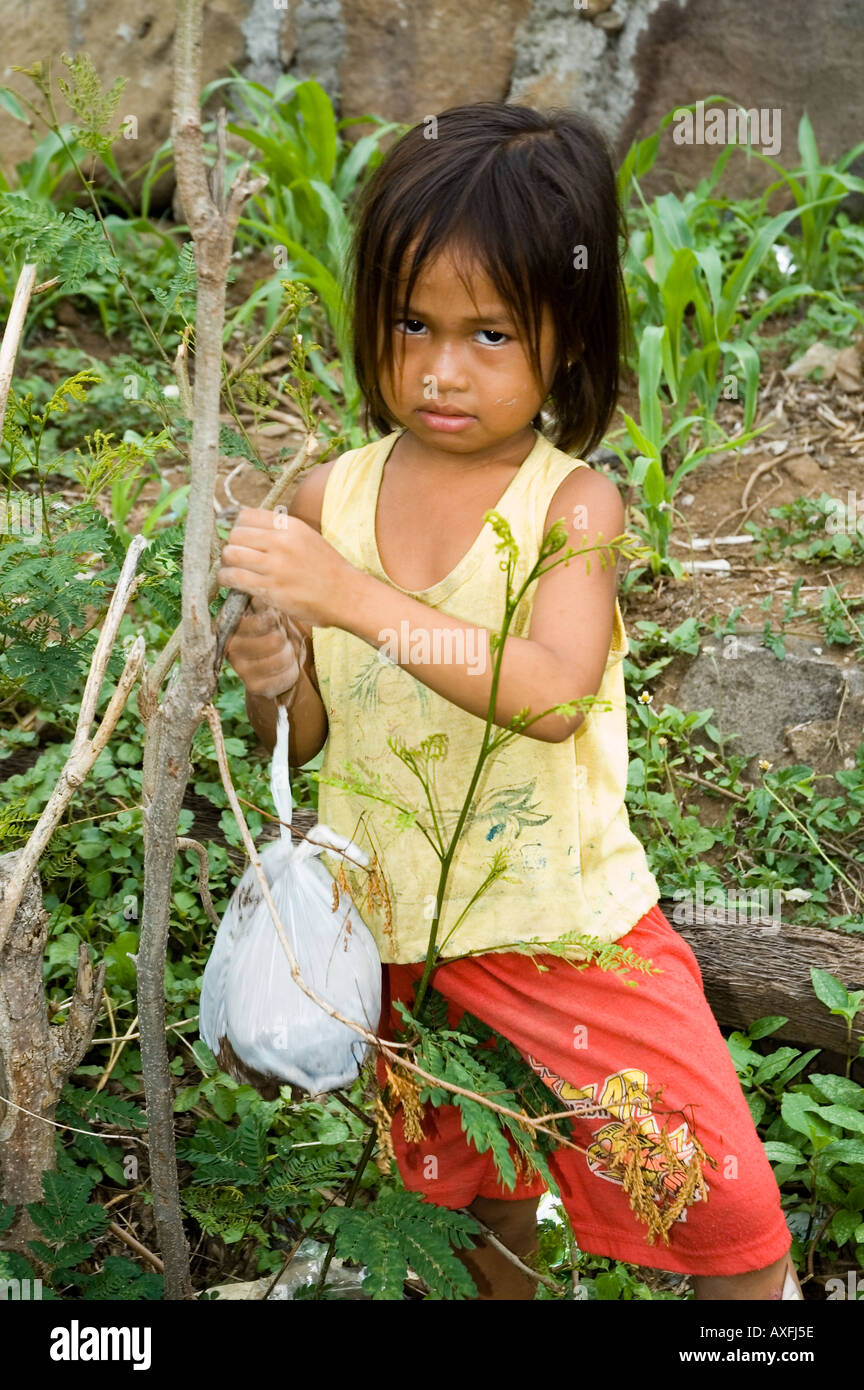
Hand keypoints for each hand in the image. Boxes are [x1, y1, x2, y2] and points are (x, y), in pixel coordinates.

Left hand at [218, 509, 351, 627]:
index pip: (247, 515)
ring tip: (232, 570)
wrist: (347, 595)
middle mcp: (281, 541)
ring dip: (227, 563)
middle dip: (232, 546)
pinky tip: (230, 582)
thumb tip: (250, 530)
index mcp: (291, 525)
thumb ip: (281, 532)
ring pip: (231, 554)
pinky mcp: (271, 588)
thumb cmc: (328, 569)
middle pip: (236, 534)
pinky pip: (235, 577)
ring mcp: (275, 565)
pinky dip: (226, 579)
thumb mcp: (308, 538)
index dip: (240, 527)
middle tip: (237, 557)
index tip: (242, 539)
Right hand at [224, 595, 303, 699]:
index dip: (271, 620)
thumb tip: (258, 586)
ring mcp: (240, 668)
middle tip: (282, 636)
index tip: (275, 618)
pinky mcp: (254, 686)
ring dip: (289, 653)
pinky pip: (284, 676)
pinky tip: (284, 666)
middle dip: (285, 637)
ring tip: (284, 650)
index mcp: (231, 624)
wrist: (275, 662)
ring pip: (281, 658)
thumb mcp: (267, 609)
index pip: (255, 621)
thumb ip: (261, 598)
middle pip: (274, 640)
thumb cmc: (272, 628)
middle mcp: (231, 647)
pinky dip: (291, 670)